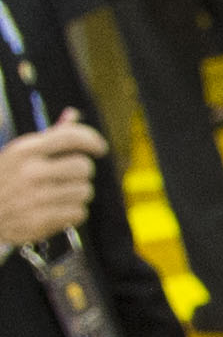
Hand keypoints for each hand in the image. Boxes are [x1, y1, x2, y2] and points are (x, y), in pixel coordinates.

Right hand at [0, 111, 105, 246]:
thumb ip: (48, 136)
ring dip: (77, 193)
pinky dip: (72, 213)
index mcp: (24, 151)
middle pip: (84, 166)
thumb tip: (73, 114)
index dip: (92, 140)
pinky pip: (80, 213)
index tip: (99, 148)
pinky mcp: (41, 221)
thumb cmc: (2, 180)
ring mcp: (36, 198)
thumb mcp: (17, 154)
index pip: (71, 137)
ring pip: (85, 191)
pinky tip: (55, 210)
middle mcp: (31, 172)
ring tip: (57, 195)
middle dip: (80, 172)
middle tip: (66, 177)